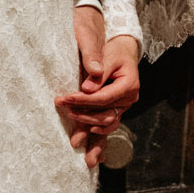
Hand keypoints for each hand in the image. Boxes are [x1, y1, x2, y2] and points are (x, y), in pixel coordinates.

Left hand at [57, 31, 140, 169]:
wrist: (123, 50)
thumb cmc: (114, 50)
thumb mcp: (106, 55)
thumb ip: (97, 70)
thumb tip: (86, 89)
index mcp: (129, 85)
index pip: (103, 98)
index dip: (83, 100)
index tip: (65, 99)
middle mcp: (129, 99)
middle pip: (105, 114)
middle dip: (83, 115)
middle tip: (64, 111)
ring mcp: (123, 106)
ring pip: (108, 123)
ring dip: (89, 129)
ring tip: (74, 140)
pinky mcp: (116, 108)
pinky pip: (108, 124)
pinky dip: (99, 135)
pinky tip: (90, 142)